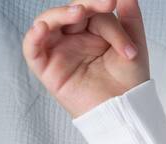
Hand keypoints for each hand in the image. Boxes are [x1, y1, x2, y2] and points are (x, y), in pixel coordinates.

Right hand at [22, 0, 150, 118]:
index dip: (102, 7)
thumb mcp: (134, 43)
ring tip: (79, 12)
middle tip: (106, 4)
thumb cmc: (130, 82)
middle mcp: (72, 39)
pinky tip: (42, 28)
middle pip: (69, 12)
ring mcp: (58, 52)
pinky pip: (31, 49)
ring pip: (47, 23)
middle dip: (86, 5)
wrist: (126, 111)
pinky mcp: (47, 69)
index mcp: (91, 31)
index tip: (114, 2)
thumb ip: (129, 16)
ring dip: (59, 14)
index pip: (91, 10)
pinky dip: (33, 37)